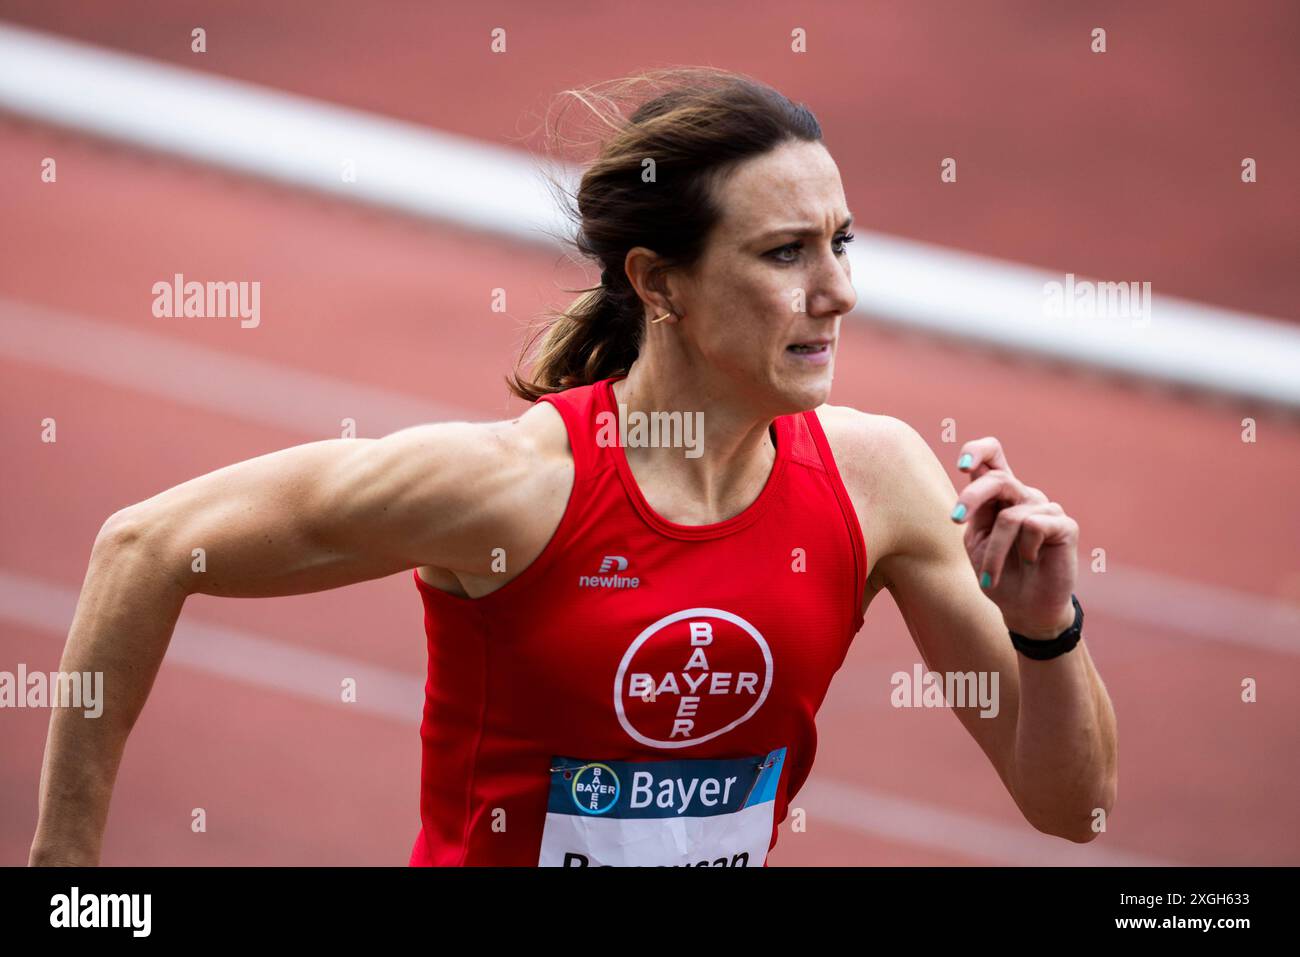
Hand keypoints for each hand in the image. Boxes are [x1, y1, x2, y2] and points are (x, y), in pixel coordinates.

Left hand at [950, 437, 1077, 639]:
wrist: (1024, 609)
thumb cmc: (996, 574)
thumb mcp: (975, 541)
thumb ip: (975, 511)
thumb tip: (974, 476)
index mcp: (999, 496)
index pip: (993, 456)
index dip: (977, 450)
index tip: (961, 465)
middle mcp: (1023, 496)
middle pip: (998, 479)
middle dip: (972, 497)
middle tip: (956, 520)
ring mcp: (1046, 508)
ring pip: (1010, 516)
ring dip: (993, 551)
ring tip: (990, 575)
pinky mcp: (1065, 525)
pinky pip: (1034, 526)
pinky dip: (1024, 549)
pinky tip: (1031, 561)